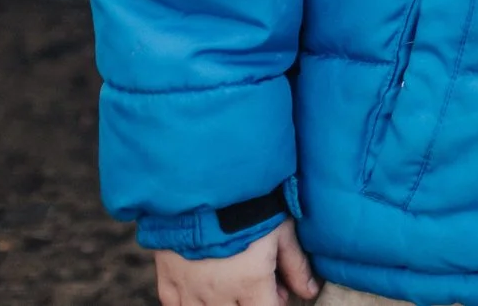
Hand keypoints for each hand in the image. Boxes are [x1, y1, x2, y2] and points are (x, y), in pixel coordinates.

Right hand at [153, 220, 317, 305]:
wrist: (204, 184)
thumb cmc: (249, 205)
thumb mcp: (281, 231)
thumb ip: (295, 265)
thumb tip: (310, 291)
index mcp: (250, 283)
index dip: (273, 303)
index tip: (275, 292)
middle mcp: (218, 294)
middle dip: (249, 302)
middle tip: (254, 284)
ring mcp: (190, 289)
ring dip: (221, 303)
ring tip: (230, 284)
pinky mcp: (167, 279)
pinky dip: (188, 302)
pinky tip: (201, 289)